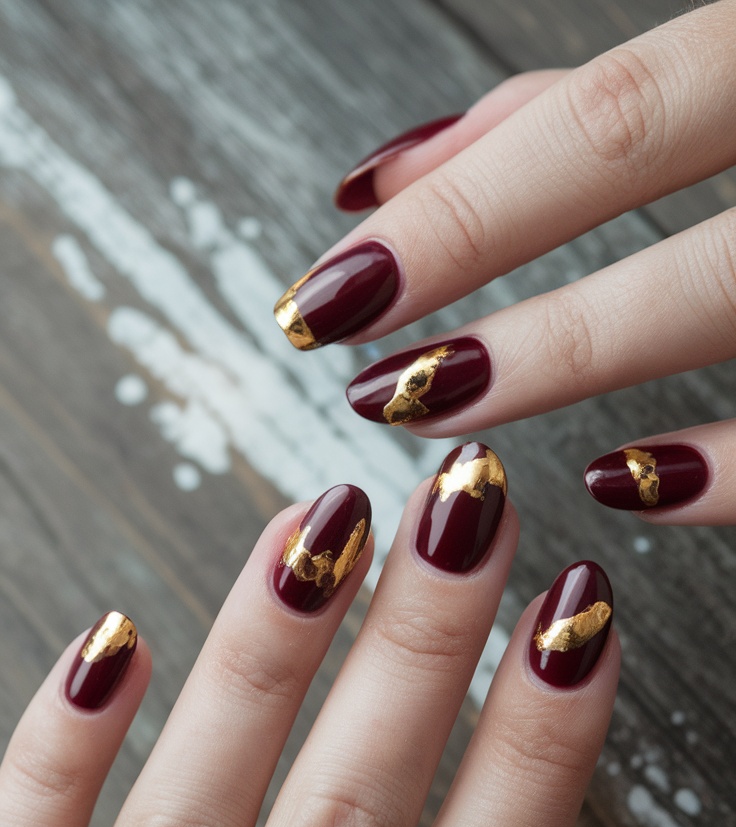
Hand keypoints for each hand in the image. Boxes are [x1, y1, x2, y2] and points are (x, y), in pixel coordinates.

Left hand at [274, 1, 735, 526]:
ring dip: (574, 352)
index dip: (462, 208)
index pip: (607, 111)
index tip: (333, 292)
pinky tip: (628, 485)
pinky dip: (733, 467)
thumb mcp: (715, 83)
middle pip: (652, 154)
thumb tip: (393, 178)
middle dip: (486, 263)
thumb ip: (567, 120)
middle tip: (368, 366)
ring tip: (448, 412)